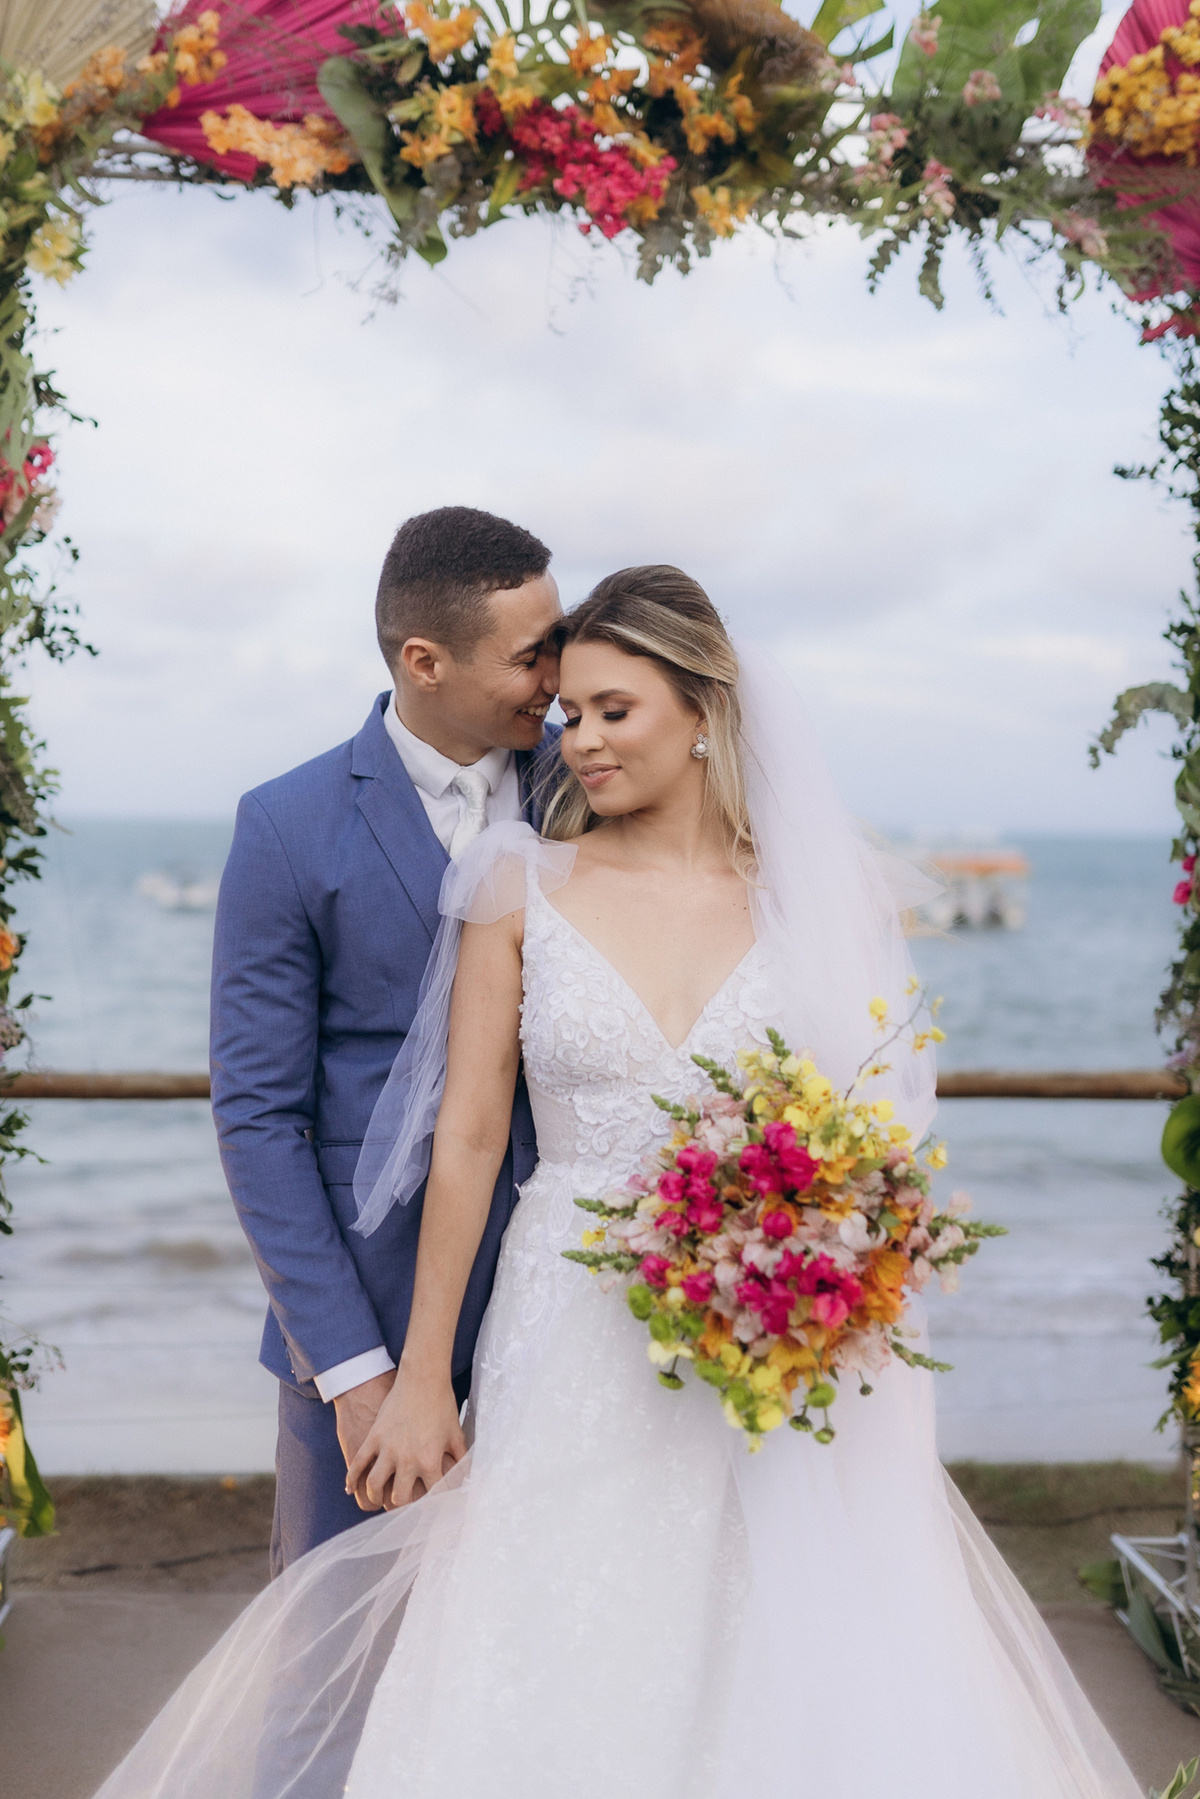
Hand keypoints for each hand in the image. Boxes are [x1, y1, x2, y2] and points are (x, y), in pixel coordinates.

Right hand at [344, 1360, 465, 1511]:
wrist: (423, 1378)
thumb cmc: (442, 1405)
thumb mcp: (456, 1435)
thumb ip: (461, 1460)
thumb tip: (468, 1479)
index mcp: (430, 1460)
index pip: (431, 1496)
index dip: (432, 1504)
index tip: (431, 1507)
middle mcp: (407, 1459)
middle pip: (400, 1498)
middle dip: (402, 1506)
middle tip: (403, 1506)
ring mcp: (387, 1448)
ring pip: (375, 1485)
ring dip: (376, 1497)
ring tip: (379, 1499)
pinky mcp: (374, 1437)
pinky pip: (358, 1463)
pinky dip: (352, 1478)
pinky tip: (351, 1489)